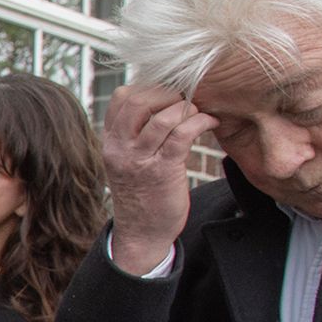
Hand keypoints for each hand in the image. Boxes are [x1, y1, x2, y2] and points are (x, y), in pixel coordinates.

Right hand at [102, 84, 214, 275]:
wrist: (141, 233)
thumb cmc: (141, 193)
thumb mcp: (127, 160)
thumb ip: (134, 133)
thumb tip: (159, 100)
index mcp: (110, 142)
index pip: (122, 97)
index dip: (149, 87)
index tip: (169, 94)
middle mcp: (120, 148)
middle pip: (139, 100)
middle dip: (169, 93)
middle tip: (186, 100)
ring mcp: (139, 160)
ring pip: (163, 117)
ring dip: (187, 108)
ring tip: (199, 113)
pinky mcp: (163, 171)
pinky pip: (183, 135)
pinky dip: (201, 122)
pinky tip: (210, 123)